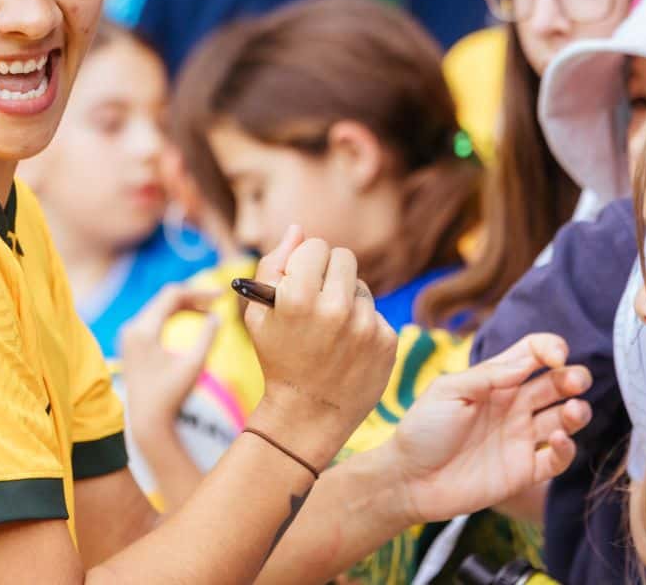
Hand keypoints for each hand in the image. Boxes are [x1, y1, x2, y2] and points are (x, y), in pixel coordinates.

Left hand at [119, 285, 221, 441]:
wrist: (147, 421)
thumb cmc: (172, 395)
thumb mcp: (194, 364)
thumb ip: (208, 336)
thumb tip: (218, 316)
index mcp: (143, 330)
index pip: (172, 295)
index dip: (199, 292)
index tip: (221, 296)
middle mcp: (131, 328)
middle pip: (165, 298)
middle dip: (193, 297)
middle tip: (218, 301)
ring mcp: (129, 335)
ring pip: (160, 306)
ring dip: (184, 305)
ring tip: (209, 309)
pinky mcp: (131, 342)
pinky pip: (155, 317)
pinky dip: (174, 315)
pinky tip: (194, 318)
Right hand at [243, 228, 397, 470]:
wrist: (307, 416)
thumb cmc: (278, 359)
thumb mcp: (259, 315)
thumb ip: (272, 265)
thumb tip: (297, 229)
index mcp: (298, 297)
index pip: (316, 246)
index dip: (306, 262)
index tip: (302, 279)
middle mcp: (335, 308)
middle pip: (344, 257)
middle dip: (330, 273)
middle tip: (319, 298)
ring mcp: (365, 326)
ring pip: (362, 286)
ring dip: (348, 299)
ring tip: (332, 330)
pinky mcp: (387, 341)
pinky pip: (376, 314)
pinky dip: (364, 325)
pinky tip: (348, 348)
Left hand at [386, 334, 592, 523]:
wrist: (408, 480)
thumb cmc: (423, 430)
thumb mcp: (448, 391)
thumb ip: (487, 375)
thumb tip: (528, 361)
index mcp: (494, 381)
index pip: (533, 354)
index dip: (550, 348)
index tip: (555, 355)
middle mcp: (513, 406)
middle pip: (556, 384)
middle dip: (573, 377)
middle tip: (576, 380)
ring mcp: (520, 438)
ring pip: (565, 419)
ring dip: (577, 412)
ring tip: (573, 410)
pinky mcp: (524, 471)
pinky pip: (557, 459)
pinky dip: (568, 449)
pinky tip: (559, 440)